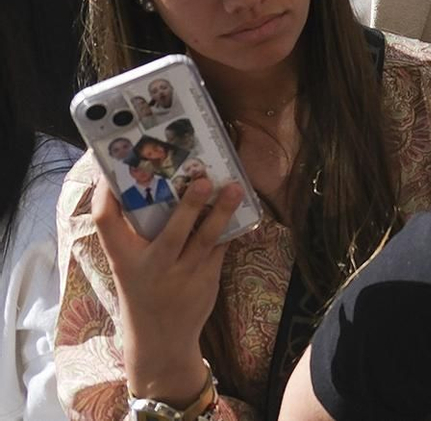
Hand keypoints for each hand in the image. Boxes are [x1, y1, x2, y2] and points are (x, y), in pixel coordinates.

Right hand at [92, 177, 245, 402]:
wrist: (161, 340)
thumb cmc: (142, 292)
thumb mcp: (129, 267)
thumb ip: (137, 238)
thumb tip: (157, 188)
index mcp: (123, 260)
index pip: (104, 223)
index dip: (104, 196)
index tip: (112, 172)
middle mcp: (151, 267)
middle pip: (171, 233)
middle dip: (189, 207)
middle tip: (203, 180)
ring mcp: (181, 276)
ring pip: (205, 240)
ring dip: (222, 213)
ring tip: (234, 189)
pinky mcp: (206, 280)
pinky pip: (220, 248)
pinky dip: (230, 227)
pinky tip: (241, 208)